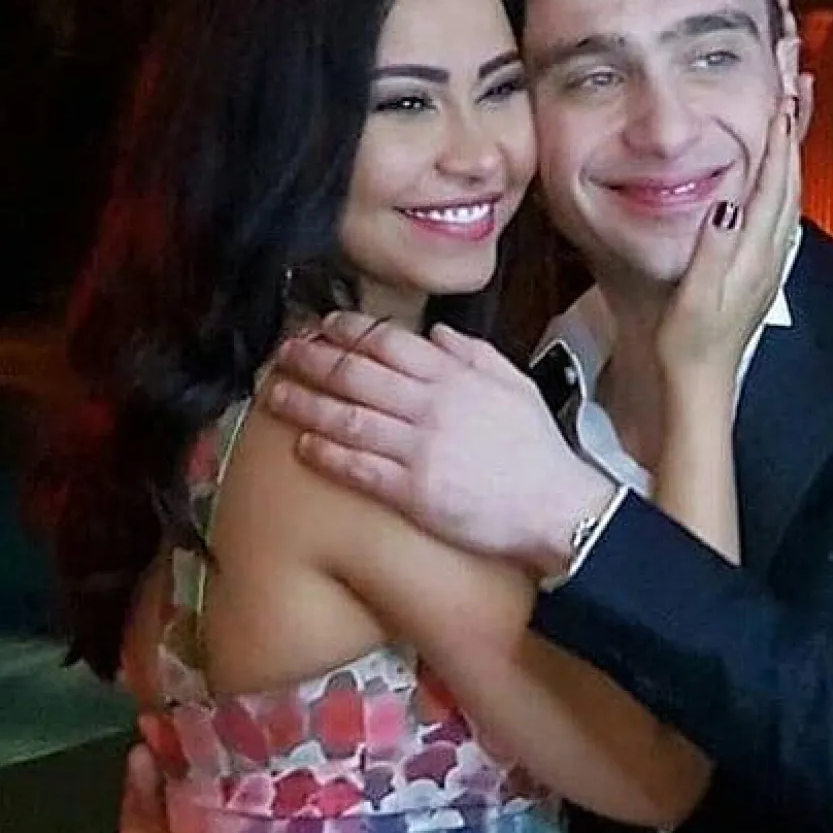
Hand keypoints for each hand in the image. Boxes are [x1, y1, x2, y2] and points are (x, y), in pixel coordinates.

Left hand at [267, 319, 615, 575]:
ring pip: (347, 417)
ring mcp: (419, 448)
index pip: (388, 342)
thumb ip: (474, 353)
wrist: (556, 505)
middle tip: (284, 354)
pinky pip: (358, 467)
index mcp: (455, 377)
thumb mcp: (515, 385)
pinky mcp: (412, 492)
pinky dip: (327, 454)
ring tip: (276, 394)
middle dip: (313, 360)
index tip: (322, 327)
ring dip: (305, 403)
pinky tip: (301, 446)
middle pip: (357, 374)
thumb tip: (435, 333)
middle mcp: (431, 406)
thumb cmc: (537, 449)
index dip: (348, 331)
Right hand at [655, 88, 807, 386]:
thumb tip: (727, 204)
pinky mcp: (760, 271)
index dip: (776, 144)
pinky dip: (781, 185)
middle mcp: (769, 255)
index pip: (771, 187)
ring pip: (789, 199)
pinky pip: (779, 216)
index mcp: (752, 255)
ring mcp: (768, 264)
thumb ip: (713, 250)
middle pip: (790, 185)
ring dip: (791, 158)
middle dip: (793, 138)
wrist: (700, 382)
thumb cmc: (688, 343)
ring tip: (789, 124)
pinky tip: (772, 178)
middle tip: (795, 96)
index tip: (779, 103)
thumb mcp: (695, 297)